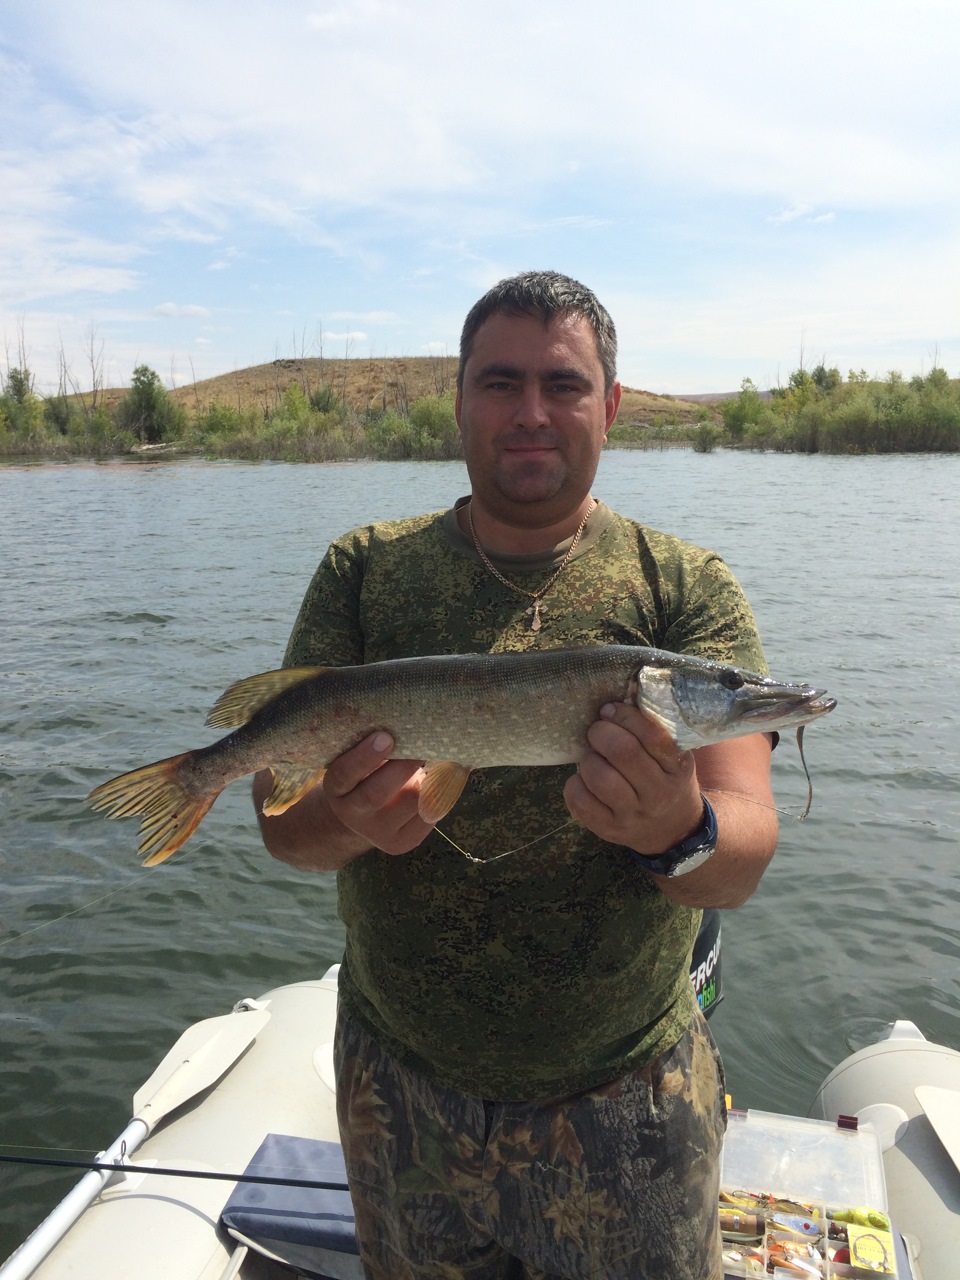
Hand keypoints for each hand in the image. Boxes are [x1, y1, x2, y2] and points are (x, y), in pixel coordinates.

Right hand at [322, 731, 434, 854]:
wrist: (362, 816)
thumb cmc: (366, 773)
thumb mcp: (358, 759)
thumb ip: (374, 746)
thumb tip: (409, 724)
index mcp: (337, 789)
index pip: (344, 774)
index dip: (364, 756)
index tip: (385, 736)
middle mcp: (353, 815)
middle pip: (377, 794)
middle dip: (403, 767)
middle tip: (423, 743)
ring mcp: (378, 833)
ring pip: (411, 802)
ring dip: (429, 777)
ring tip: (438, 756)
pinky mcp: (403, 842)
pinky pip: (429, 815)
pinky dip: (442, 792)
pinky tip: (448, 775)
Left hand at [563, 703, 703, 854]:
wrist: (673, 830)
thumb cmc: (666, 780)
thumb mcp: (673, 757)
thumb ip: (653, 730)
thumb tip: (620, 695)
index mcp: (676, 768)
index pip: (653, 736)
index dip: (625, 716)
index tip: (609, 710)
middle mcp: (657, 793)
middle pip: (623, 753)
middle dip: (601, 733)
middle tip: (596, 731)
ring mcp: (633, 814)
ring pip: (600, 778)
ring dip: (588, 759)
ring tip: (592, 757)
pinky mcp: (609, 829)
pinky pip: (580, 802)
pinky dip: (574, 784)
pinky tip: (584, 780)